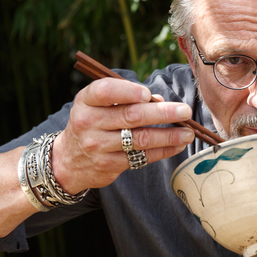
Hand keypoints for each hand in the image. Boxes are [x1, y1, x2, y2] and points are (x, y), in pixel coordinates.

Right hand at [50, 78, 194, 193]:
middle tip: (185, 111)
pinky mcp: (109, 165)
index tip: (148, 93)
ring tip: (188, 133)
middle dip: (163, 113)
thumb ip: (125, 98)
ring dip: (169, 136)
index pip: (105, 91)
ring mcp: (98, 146)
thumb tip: (160, 100)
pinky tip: (177, 145)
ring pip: (140, 139)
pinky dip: (163, 151)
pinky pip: (142, 157)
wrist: (68, 160)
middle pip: (131, 116)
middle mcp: (89, 122)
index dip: (128, 91)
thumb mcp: (97, 105)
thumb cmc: (92, 123)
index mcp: (86, 101)